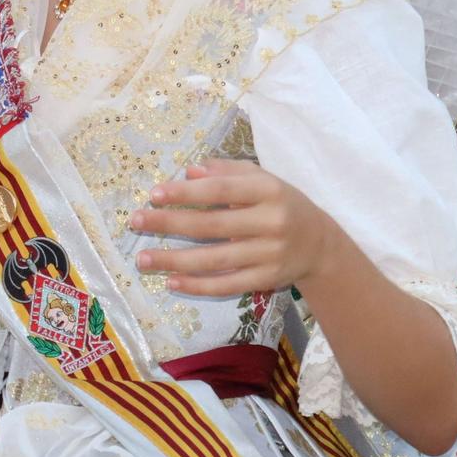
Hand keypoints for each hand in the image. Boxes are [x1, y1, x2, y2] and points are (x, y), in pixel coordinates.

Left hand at [129, 159, 335, 296]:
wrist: (320, 244)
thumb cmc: (281, 203)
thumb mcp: (262, 178)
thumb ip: (227, 172)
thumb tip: (190, 171)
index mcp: (268, 191)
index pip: (221, 190)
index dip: (186, 193)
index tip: (154, 194)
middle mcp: (270, 223)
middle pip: (212, 225)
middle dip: (170, 223)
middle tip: (136, 221)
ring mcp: (269, 255)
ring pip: (215, 260)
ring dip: (175, 260)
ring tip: (144, 259)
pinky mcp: (267, 280)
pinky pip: (227, 285)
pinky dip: (198, 285)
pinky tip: (172, 282)